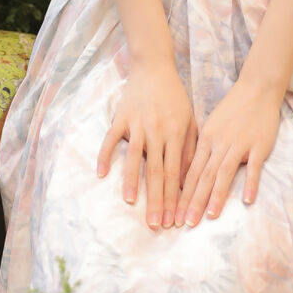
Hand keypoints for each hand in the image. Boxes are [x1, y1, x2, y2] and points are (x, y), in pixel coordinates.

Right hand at [97, 62, 197, 230]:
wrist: (154, 67)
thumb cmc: (175, 96)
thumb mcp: (191, 119)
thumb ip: (191, 148)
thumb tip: (189, 180)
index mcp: (176, 133)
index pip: (175, 172)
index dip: (174, 198)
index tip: (174, 220)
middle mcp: (156, 131)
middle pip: (156, 171)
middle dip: (156, 200)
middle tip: (155, 224)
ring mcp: (137, 124)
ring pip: (134, 157)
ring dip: (131, 181)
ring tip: (131, 203)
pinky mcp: (121, 117)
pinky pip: (110, 139)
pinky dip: (104, 155)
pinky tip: (101, 174)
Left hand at [177, 77, 281, 225]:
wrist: (256, 88)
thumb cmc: (233, 109)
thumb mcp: (211, 126)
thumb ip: (203, 149)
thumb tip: (189, 174)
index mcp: (206, 139)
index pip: (190, 172)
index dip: (181, 195)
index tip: (173, 214)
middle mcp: (219, 143)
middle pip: (203, 176)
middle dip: (193, 202)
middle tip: (184, 224)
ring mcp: (239, 144)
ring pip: (224, 173)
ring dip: (215, 196)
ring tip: (208, 217)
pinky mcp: (259, 145)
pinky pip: (254, 166)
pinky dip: (250, 183)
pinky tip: (247, 200)